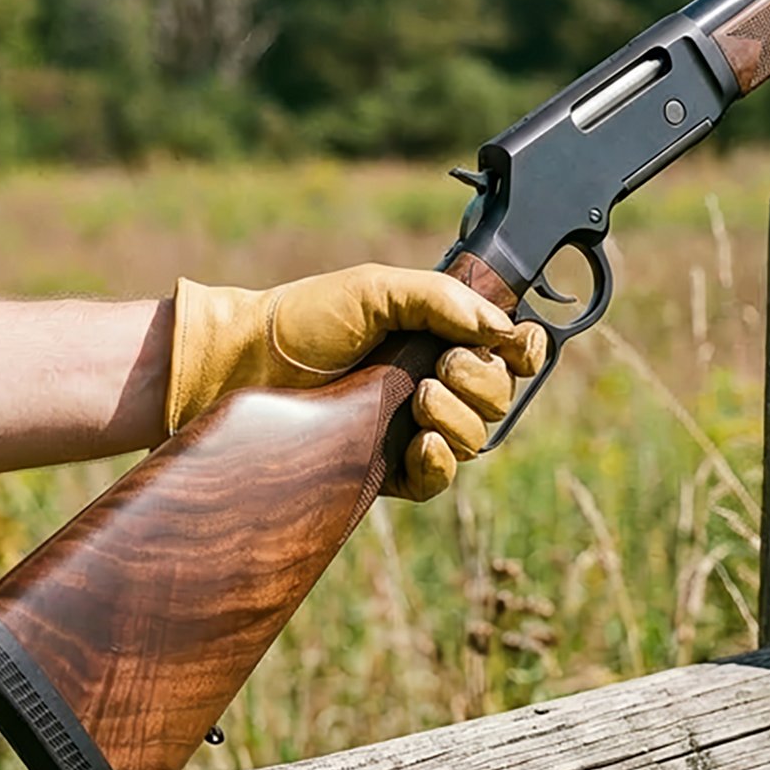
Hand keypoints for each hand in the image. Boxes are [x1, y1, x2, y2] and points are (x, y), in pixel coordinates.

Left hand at [166, 263, 545, 500]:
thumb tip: (499, 325)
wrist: (245, 366)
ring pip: (477, 438)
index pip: (510, 348)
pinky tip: (420, 446)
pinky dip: (440, 463)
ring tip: (417, 399)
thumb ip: (440, 299)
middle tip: (438, 367)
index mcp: (441, 334)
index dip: (524, 349)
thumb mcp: (376, 289)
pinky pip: (439, 480)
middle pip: (500, 394)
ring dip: (458, 418)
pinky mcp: (388, 468)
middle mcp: (436, 380)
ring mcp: (414, 426)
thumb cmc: (307, 319)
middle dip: (480, 380)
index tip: (513, 345)